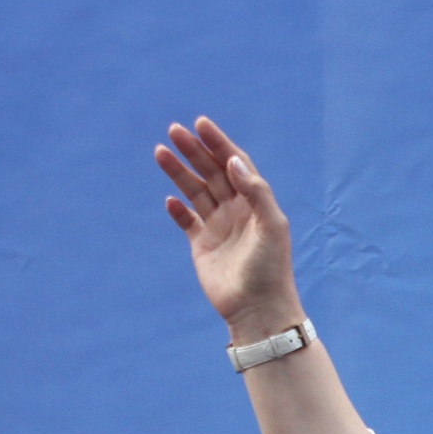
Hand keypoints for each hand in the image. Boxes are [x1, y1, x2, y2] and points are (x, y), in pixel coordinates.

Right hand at [156, 117, 306, 343]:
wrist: (258, 309)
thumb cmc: (271, 268)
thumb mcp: (272, 226)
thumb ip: (255, 191)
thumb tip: (232, 161)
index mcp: (255, 202)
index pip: (235, 164)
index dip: (219, 143)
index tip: (201, 124)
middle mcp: (236, 211)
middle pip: (211, 172)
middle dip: (193, 151)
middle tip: (174, 131)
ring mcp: (218, 227)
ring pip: (195, 192)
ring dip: (179, 172)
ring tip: (160, 152)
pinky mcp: (202, 246)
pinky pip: (187, 222)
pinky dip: (178, 210)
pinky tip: (169, 200)